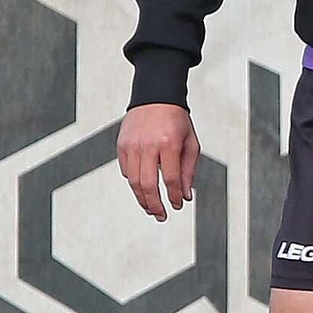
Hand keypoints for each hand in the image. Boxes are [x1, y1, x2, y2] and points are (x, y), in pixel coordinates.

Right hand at [117, 104, 200, 220]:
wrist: (155, 96)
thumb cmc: (176, 120)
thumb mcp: (191, 142)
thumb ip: (188, 170)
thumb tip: (185, 195)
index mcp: (169, 143)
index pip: (170, 178)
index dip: (173, 196)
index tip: (177, 205)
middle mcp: (148, 145)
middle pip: (148, 184)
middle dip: (155, 205)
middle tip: (161, 215)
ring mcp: (132, 145)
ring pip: (134, 181)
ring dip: (142, 199)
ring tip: (151, 208)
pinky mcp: (122, 145)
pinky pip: (126, 171)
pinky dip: (134, 183)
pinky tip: (142, 188)